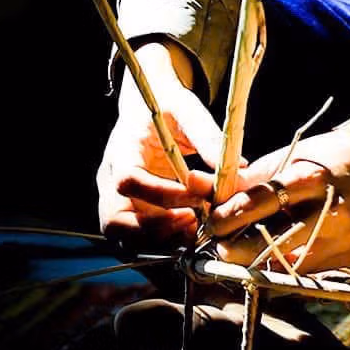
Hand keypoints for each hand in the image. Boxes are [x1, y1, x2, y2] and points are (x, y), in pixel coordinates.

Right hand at [97, 40, 220, 250]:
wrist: (149, 107)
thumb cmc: (168, 106)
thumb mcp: (188, 111)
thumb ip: (208, 137)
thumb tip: (239, 168)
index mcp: (121, 150)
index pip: (128, 180)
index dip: (162, 194)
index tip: (198, 197)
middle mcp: (110, 180)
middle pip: (114, 221)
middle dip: (154, 230)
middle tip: (193, 223)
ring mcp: (115, 199)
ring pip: (123, 238)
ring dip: (159, 241)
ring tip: (195, 229)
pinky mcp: (129, 212)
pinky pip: (136, 240)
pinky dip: (161, 243)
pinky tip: (189, 232)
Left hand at [207, 125, 349, 273]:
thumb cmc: (325, 159)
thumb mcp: (289, 158)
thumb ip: (246, 178)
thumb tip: (198, 187)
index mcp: (314, 177)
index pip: (265, 200)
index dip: (233, 214)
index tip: (211, 223)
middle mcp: (335, 208)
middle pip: (276, 242)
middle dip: (240, 250)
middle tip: (221, 248)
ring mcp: (348, 235)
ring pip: (291, 264)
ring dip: (262, 260)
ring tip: (248, 250)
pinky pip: (311, 269)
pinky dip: (291, 263)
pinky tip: (285, 251)